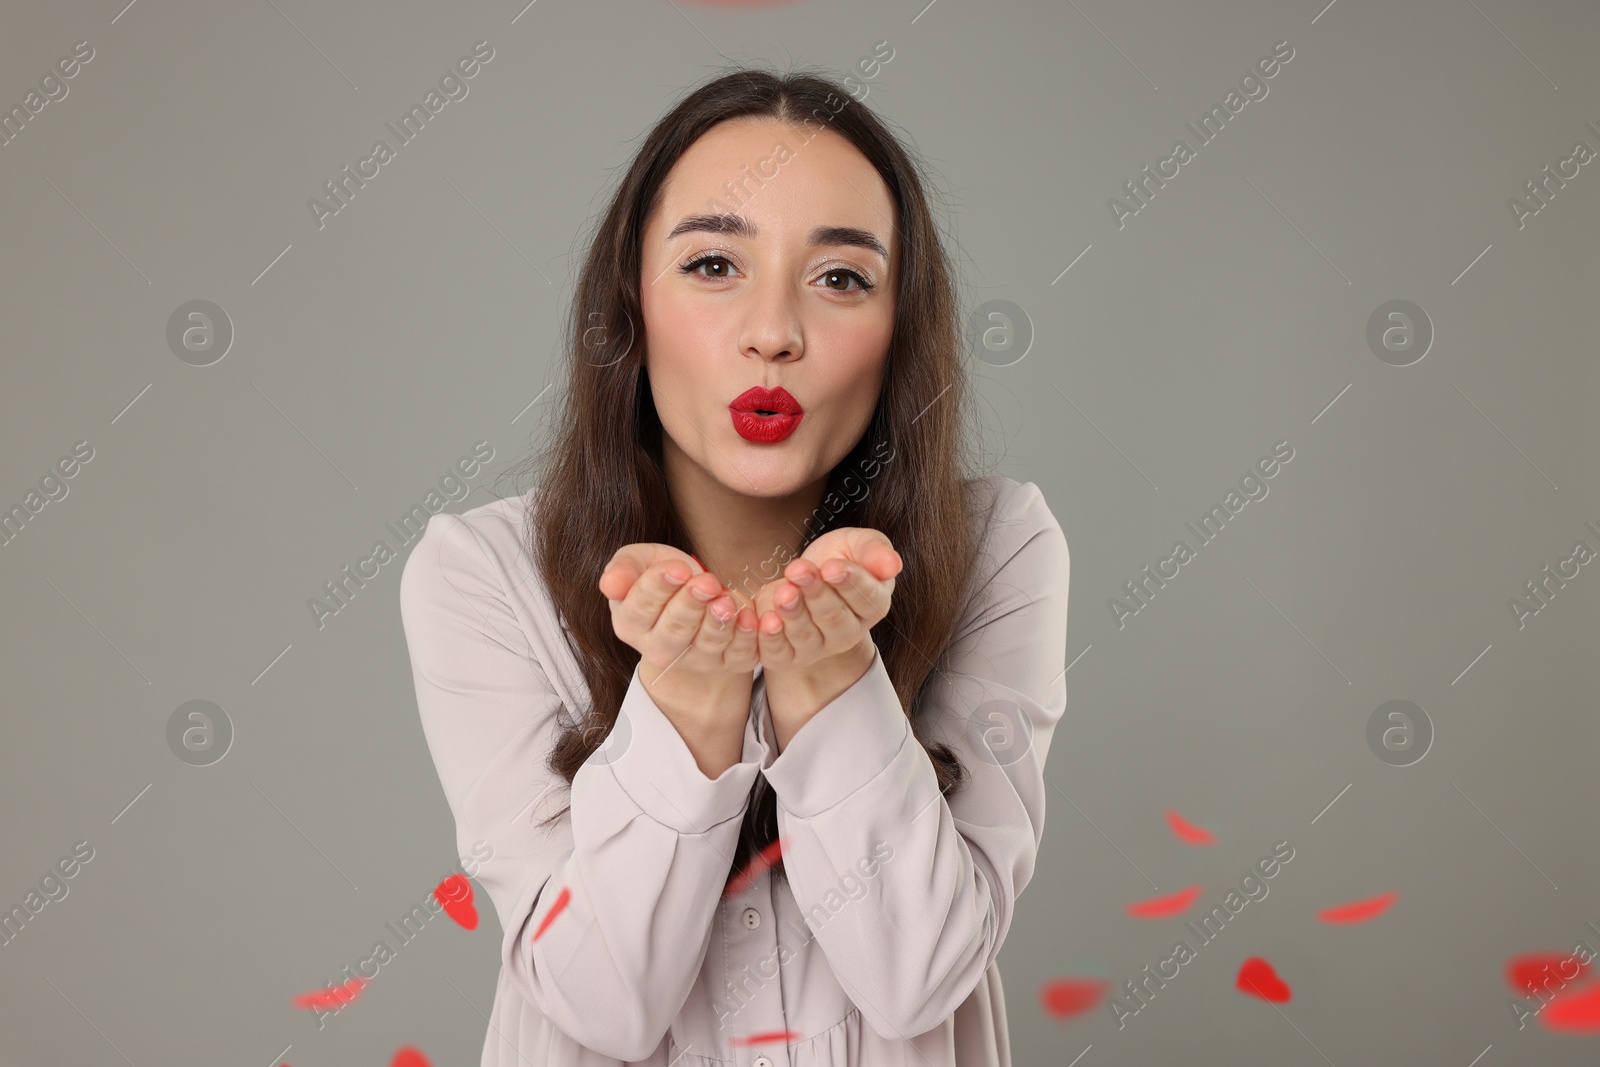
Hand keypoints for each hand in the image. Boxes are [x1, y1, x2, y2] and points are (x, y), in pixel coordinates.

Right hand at [599, 544, 759, 678]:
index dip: (659, 587)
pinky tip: (751, 619)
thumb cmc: (662, 576)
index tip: (677, 569)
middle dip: (690, 605)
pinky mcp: (725, 662)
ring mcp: (693, 660)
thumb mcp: (639, 562)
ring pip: (705, 645)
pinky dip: (746, 638)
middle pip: (673, 631)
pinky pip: (736, 655)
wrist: (694, 597)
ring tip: (727, 602)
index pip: (641, 608)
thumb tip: (609, 585)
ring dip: (718, 624)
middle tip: (706, 583)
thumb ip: (623, 569)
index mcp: (630, 624)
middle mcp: (658, 649)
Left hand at [748, 527, 901, 672]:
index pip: (866, 598)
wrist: (802, 576)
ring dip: (793, 614)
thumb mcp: (856, 543)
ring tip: (783, 592)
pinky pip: (779, 653)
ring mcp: (819, 647)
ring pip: (806, 635)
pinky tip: (764, 620)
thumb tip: (893, 564)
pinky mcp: (789, 656)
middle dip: (816, 594)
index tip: (832, 567)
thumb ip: (874, 550)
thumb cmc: (836, 558)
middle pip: (834, 617)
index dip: (850, 583)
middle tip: (800, 571)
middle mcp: (848, 633)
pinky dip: (770, 639)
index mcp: (872, 605)